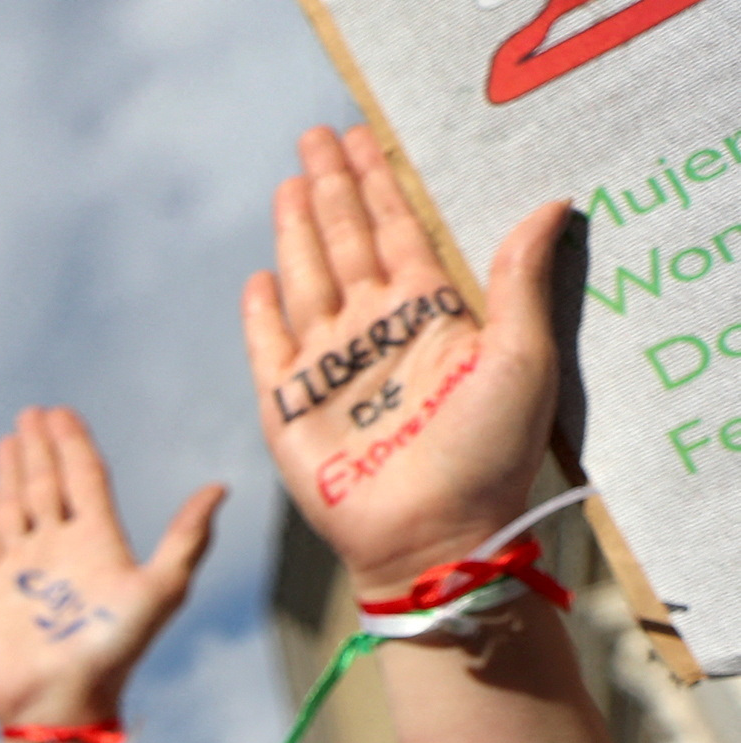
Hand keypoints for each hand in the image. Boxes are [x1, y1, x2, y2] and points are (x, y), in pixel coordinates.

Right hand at [0, 408, 221, 728]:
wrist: (58, 702)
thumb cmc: (112, 652)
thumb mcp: (160, 591)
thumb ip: (187, 539)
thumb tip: (219, 487)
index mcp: (98, 541)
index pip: (85, 477)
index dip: (74, 443)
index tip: (61, 413)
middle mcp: (61, 548)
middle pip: (49, 483)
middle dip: (41, 447)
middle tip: (32, 412)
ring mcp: (26, 568)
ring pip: (18, 505)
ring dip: (14, 471)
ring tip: (9, 439)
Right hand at [245, 124, 568, 596]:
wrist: (432, 535)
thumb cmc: (488, 455)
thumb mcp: (521, 357)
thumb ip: (518, 281)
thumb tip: (549, 204)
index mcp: (430, 317)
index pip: (399, 233)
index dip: (382, 184)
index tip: (365, 137)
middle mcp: (377, 334)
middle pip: (347, 243)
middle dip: (333, 188)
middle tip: (317, 136)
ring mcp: (331, 370)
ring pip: (308, 281)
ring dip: (297, 231)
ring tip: (291, 183)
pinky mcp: (289, 408)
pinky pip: (268, 348)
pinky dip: (262, 314)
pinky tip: (263, 277)